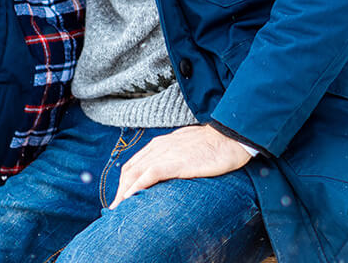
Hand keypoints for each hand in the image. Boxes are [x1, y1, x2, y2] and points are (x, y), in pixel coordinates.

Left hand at [109, 125, 251, 208]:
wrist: (231, 137)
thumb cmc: (214, 144)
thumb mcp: (188, 148)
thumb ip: (175, 157)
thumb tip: (169, 172)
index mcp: (160, 144)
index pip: (134, 164)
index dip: (125, 182)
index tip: (123, 198)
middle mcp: (158, 147)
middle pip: (130, 170)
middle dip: (120, 191)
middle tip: (117, 209)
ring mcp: (165, 154)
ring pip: (134, 173)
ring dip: (123, 193)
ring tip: (119, 210)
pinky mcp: (174, 162)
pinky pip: (148, 176)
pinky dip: (136, 188)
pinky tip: (131, 200)